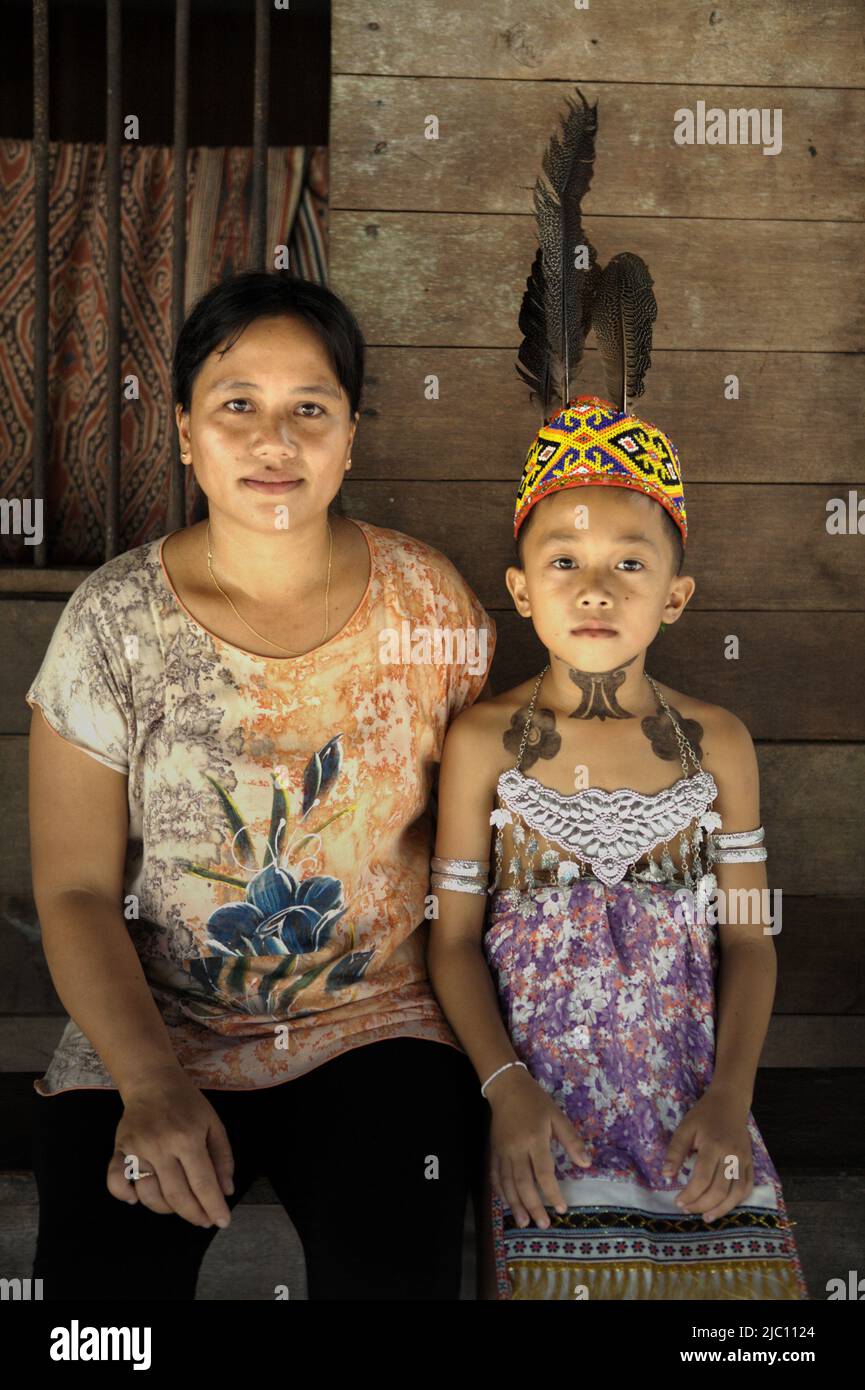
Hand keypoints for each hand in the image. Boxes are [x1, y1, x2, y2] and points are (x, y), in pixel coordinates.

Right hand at [106, 1066, 234, 1228]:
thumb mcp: (213, 1123)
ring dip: (166, 1209)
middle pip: (177, 1195)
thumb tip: (225, 1191)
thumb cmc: (187, 1103)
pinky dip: (124, 1195)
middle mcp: (161, 1146)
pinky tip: (136, 1199)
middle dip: (194, 1214)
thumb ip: (223, 1157)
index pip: (203, 1183)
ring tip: (180, 1206)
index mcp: (188, 1137)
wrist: (153, 1081)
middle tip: (204, 1220)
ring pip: (149, 1195)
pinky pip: (115, 1181)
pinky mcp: (119, 1149)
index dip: (213, 1206)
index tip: (222, 1222)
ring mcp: (137, 1149)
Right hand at [487, 1067, 590, 1229]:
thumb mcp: (557, 1116)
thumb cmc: (535, 1102)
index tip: (562, 1208)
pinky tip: (508, 1204)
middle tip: (543, 1224)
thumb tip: (587, 1164)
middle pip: (524, 1183)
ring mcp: (503, 1151)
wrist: (507, 1087)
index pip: (544, 1173)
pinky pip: (496, 1176)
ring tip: (524, 1223)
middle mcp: (517, 1149)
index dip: (552, 1193)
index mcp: (535, 1140)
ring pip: (507, 1183)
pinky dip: (501, 1192)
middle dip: (533, 1206)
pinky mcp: (494, 1151)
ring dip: (516, 1205)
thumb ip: (571, 1140)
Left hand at [662, 1087, 753, 1222]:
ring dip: (722, 1209)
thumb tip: (666, 1176)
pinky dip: (738, 1200)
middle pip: (720, 1190)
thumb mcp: (685, 1128)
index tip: (678, 1202)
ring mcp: (744, 1159)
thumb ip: (675, 1151)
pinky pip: (748, 1186)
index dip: (690, 1195)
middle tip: (688, 1210)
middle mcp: (731, 1155)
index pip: (702, 1179)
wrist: (729, 1102)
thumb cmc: (703, 1115)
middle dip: (702, 1205)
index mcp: (713, 1146)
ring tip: (706, 1217)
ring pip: (737, 1192)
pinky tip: (725, 1206)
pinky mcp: (750, 1162)